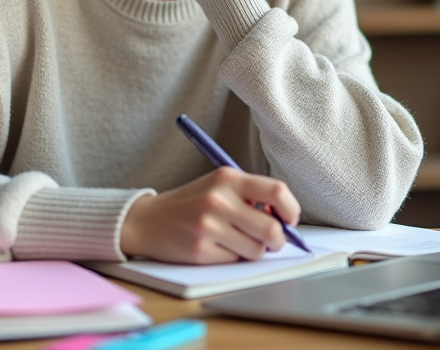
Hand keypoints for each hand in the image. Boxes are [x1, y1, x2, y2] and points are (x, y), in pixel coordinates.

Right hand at [120, 166, 301, 263]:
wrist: (148, 220)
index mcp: (228, 178)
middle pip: (272, 229)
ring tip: (236, 240)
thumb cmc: (192, 203)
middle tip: (272, 240)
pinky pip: (235, 260)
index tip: (289, 220)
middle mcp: (218, 199)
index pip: (277, 191)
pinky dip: (232, 257)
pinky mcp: (200, 250)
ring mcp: (208, 226)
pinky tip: (216, 246)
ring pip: (256, 249)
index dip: (291, 210)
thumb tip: (284, 221)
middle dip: (278, 240)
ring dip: (253, 249)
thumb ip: (251, 196)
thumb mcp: (219, 187)